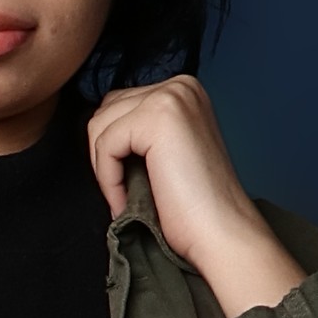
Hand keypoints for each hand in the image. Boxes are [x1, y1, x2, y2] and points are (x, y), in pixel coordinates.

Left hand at [85, 77, 304, 317]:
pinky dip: (108, 179)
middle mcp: (180, 85)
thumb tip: (97, 134)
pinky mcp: (158, 118)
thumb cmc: (193, 207)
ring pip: (101, 124)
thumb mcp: (164, 155)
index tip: (128, 184)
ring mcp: (171, 97)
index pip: (121, 105)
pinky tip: (126, 201)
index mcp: (184, 91)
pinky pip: (105, 144)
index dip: (113, 149)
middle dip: (106, 155)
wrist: (220, 233)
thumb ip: (140, 134)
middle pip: (107, 110)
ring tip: (127, 198)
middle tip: (125, 192)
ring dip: (105, 168)